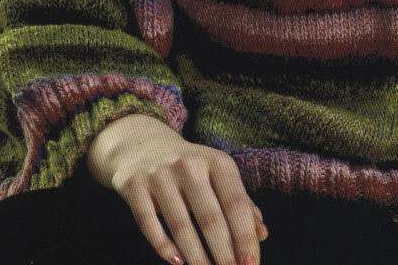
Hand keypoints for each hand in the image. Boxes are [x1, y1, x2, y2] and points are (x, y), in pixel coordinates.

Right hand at [94, 123, 268, 264]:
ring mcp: (160, 175)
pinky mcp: (135, 186)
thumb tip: (262, 234)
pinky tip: (178, 262)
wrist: (141, 144)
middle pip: (210, 218)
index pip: (236, 204)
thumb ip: (240, 202)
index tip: (252, 264)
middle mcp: (190, 165)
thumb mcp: (217, 175)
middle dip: (224, 253)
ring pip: (181, 225)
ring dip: (197, 257)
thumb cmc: (190, 167)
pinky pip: (149, 223)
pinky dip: (163, 246)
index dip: (245, 237)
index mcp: (217, 161)